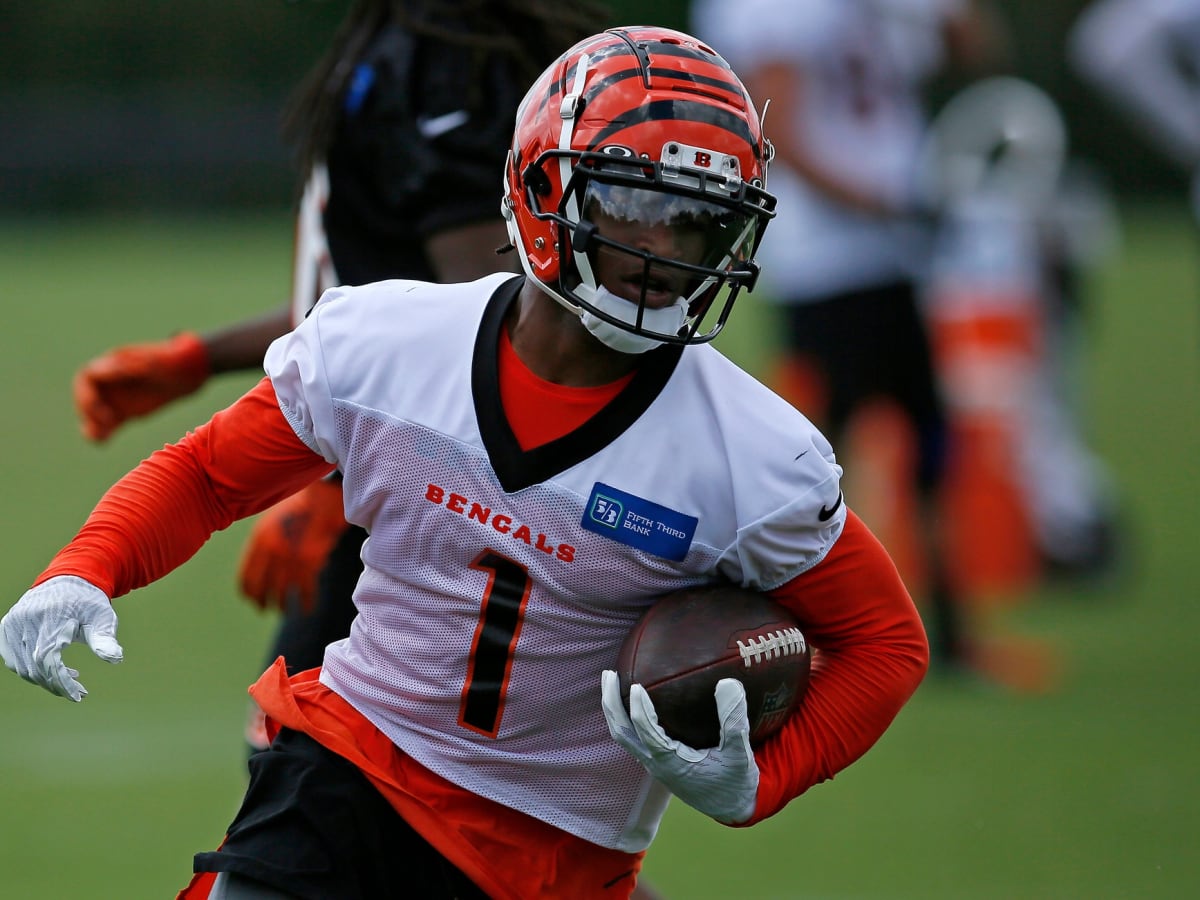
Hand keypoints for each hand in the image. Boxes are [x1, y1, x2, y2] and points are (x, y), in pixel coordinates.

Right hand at [0, 576, 123, 700]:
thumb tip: (116, 659)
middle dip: (56, 684)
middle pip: (34, 666)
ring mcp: (12, 624)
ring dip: (44, 679)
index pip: (48, 660)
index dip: (61, 682)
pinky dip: (30, 669)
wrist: (68, 579)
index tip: (79, 696)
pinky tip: (52, 669)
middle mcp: (26, 621)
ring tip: (69, 679)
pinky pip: (14, 659)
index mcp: (50, 619)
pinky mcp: (6, 627)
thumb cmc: (89, 601)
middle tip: (79, 692)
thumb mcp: (102, 617)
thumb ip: (105, 638)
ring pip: (22, 666)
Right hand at [73, 332, 209, 441]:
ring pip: (92, 413)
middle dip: (89, 408)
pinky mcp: (121, 413)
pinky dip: (101, 434)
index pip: (89, 376)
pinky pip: (106, 425)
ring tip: (100, 435)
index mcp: (112, 365)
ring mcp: (113, 397)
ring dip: (92, 423)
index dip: (90, 391)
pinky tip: (103, 442)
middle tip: (107, 420)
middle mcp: (107, 382)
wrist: (181, 375)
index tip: (102, 401)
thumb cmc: (170, 364)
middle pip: (84, 395)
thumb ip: (142, 364)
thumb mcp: (158, 361)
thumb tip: (124, 368)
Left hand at [237, 478, 345, 612]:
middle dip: (263, 602)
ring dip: (283, 605)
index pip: (246, 577)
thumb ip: (266, 543)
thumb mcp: (273, 521)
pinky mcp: (311, 561)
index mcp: (259, 540)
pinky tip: (307, 609)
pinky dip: (307, 602)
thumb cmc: (300, 506)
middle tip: (265, 609)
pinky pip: (307, 589)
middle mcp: (272, 550)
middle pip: (262, 588)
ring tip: (284, 611)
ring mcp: (291, 557)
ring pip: (283, 592)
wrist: (324, 495)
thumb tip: (263, 567)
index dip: (249, 593)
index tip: (252, 601)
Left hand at [600, 670, 758, 823]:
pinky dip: (625, 717)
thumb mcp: (740, 754)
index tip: (636, 685)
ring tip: (610, 680)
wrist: (732, 807)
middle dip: (611, 704)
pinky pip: (632, 737)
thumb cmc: (736, 781)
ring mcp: (653, 764)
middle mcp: (656, 764)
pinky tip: (630, 699)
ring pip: (623, 735)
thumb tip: (727, 682)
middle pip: (622, 732)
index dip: (639, 709)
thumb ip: (734, 720)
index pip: (646, 732)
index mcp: (672, 763)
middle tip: (609, 674)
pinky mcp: (656, 761)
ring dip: (613, 709)